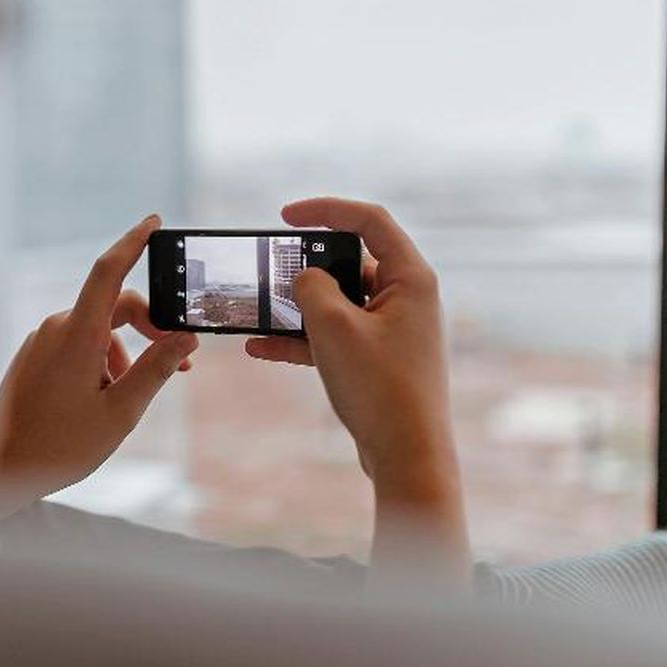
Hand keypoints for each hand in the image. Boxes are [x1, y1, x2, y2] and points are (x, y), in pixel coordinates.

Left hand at [0, 215, 197, 514]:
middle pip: (113, 307)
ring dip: (121, 356)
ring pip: (96, 332)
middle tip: (178, 362)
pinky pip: (75, 345)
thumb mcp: (121, 412)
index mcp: (77, 335)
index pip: (109, 271)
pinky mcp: (32, 357)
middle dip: (148, 329)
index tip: (154, 221)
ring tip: (123, 402)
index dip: (133, 241)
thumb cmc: (57, 446)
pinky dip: (98, 362)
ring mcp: (40, 342)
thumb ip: (156, 370)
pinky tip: (98, 402)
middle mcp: (55, 328)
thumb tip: (185, 339)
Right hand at [246, 197, 467, 589]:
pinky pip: (335, 335)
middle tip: (267, 270)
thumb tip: (305, 277)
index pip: (369, 221)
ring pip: (337, 302)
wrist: (408, 456)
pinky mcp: (378, 358)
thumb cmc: (381, 388)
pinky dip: (301, 338)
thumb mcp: (333, 327)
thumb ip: (311, 287)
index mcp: (410, 278)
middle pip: (350, 261)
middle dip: (303, 267)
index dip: (325, 210)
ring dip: (296, 307)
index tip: (285, 216)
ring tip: (255, 311)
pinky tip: (260, 347)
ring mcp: (392, 330)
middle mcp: (407, 298)